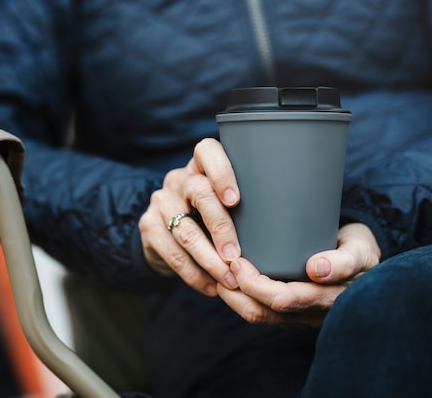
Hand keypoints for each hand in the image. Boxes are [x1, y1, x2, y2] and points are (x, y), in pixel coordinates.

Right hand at [138, 138, 241, 295]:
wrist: (167, 236)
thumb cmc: (212, 219)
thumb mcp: (227, 206)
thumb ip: (247, 206)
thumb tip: (289, 227)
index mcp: (201, 166)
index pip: (207, 152)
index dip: (221, 172)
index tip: (236, 200)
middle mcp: (179, 179)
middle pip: (198, 193)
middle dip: (221, 228)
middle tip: (236, 257)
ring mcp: (160, 201)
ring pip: (185, 230)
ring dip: (209, 260)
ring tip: (229, 279)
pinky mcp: (148, 225)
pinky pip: (172, 252)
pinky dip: (193, 274)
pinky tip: (210, 287)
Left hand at [216, 223, 380, 326]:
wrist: (363, 258)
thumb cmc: (358, 250)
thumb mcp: (359, 251)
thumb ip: (343, 261)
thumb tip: (316, 270)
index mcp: (325, 300)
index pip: (282, 301)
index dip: (255, 285)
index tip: (237, 262)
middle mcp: (307, 314)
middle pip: (262, 312)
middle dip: (235, 292)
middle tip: (219, 264)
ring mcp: (296, 316)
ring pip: (256, 315)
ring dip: (232, 297)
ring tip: (216, 272)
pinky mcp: (287, 311)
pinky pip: (258, 311)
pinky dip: (238, 297)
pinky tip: (225, 280)